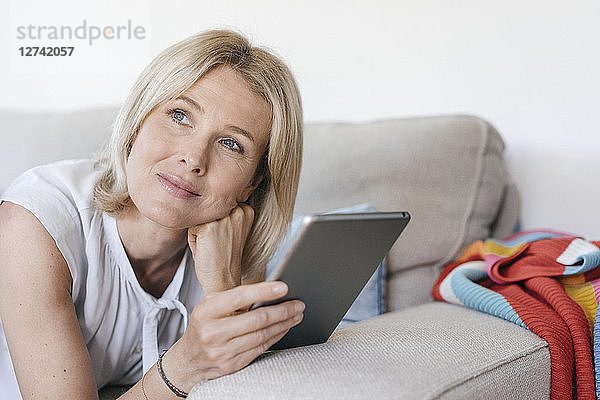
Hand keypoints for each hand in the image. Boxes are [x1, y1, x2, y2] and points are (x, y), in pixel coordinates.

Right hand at [164, 281, 304, 389]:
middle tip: (298, 304)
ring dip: (283, 324)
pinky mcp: (231, 365)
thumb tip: (267, 289)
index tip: (283, 287)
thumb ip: (233, 298)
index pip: (239, 298)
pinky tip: (284, 328)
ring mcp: (222, 351)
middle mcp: (212, 332)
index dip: (263, 291)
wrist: (188, 360)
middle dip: (282, 310)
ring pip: (261, 335)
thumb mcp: (209, 306)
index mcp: (206, 312)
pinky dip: (276, 336)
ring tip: (295, 314)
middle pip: (256, 320)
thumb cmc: (203, 326)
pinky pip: (260, 349)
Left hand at [187, 204, 254, 293]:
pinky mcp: (208, 227)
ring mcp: (224, 218)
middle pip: (209, 208)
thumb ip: (225, 213)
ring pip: (199, 216)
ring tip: (211, 246)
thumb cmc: (225, 258)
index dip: (217, 222)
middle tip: (217, 243)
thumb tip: (203, 199)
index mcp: (246, 210)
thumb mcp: (230, 229)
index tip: (225, 238)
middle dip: (208, 224)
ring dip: (200, 231)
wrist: (224, 280)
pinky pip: (191, 227)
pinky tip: (205, 249)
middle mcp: (238, 211)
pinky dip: (193, 239)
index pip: (219, 205)